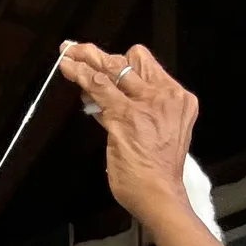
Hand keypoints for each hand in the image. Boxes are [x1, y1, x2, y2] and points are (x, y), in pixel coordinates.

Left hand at [58, 41, 199, 234]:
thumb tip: (103, 99)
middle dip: (100, 54)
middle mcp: (164, 95)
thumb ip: (135, 113)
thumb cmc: (157, 174)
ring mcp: (145, 103)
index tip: (102, 62)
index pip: (147, 67)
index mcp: (178, 99)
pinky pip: (99, 86)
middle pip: (130, 60)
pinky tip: (69, 68)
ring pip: (112, 67)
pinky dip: (81, 74)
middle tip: (78, 49)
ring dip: (86, 58)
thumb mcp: (156, 135)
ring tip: (67, 54)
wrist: (160, 195)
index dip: (122, 62)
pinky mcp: (124, 115)